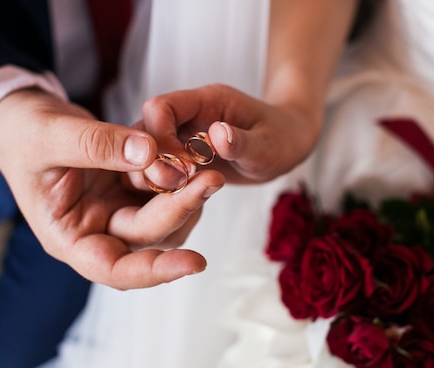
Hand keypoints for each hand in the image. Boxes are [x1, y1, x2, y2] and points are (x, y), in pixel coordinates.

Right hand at [0, 88, 224, 288]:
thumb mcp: (48, 135)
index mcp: (69, 236)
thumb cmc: (23, 133)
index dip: (156, 271)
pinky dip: (177, 171)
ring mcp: (116, 210)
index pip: (115, 269)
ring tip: (196, 160)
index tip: (195, 263)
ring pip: (164, 215)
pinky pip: (163, 188)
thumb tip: (148, 153)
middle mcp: (97, 230)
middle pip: (149, 235)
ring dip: (184, 191)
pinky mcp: (130, 189)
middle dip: (181, 207)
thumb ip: (95, 144)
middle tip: (210, 178)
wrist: (25, 117)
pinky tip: (183, 150)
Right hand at [136, 84, 322, 183]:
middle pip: (146, 132)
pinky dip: (164, 186)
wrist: (287, 144)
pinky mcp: (183, 157)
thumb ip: (242, 142)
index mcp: (205, 101)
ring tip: (181, 195)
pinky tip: (180, 200)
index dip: (160, 138)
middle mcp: (188, 116)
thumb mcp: (268, 145)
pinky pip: (160, 169)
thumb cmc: (281, 140)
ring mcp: (183, 136)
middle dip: (153, 162)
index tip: (182, 168)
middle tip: (177, 187)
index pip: (161, 108)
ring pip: (148, 154)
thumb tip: (218, 134)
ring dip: (155, 177)